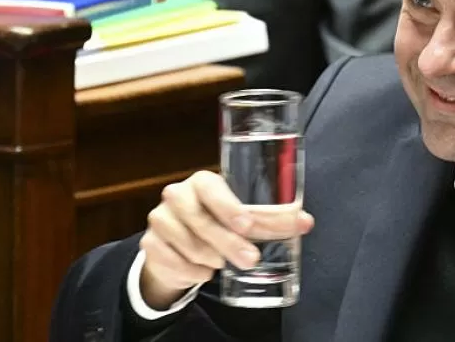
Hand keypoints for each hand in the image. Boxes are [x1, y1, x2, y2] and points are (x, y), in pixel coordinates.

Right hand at [138, 170, 315, 309]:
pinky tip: (202, 272)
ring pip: (188, 243)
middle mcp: (178, 195)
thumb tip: (305, 222)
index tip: (247, 225)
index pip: (212, 188)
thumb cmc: (218, 222)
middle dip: (229, 242)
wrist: (179, 244)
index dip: (229, 206)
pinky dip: (190, 271)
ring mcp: (160, 218)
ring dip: (210, 257)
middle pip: (202, 220)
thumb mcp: (243, 217)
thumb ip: (271, 218)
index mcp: (203, 181)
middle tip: (251, 259)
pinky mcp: (149, 243)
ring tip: (222, 263)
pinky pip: (172, 261)